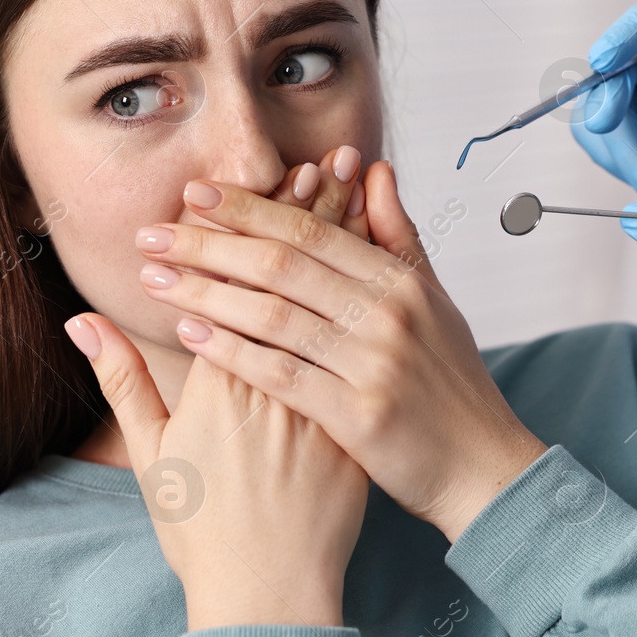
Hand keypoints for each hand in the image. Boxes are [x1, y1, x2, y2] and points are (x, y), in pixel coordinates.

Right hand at [63, 146, 373, 631]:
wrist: (269, 596)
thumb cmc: (201, 531)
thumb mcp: (150, 457)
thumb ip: (120, 382)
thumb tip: (80, 323)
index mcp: (220, 381)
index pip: (236, 282)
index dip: (254, 227)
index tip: (269, 179)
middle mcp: (274, 380)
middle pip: (293, 281)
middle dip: (308, 216)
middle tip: (325, 161)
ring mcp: (320, 400)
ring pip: (336, 308)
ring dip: (347, 245)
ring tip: (361, 194)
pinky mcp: (355, 423)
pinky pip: (366, 347)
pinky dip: (372, 301)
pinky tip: (386, 266)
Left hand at [135, 161, 548, 541]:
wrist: (484, 466)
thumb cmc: (451, 385)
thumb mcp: (434, 300)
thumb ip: (398, 234)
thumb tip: (374, 169)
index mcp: (399, 282)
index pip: (311, 231)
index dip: (249, 209)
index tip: (195, 194)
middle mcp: (387, 315)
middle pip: (281, 265)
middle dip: (209, 245)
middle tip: (152, 236)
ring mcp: (374, 364)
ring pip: (273, 315)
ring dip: (206, 293)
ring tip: (155, 280)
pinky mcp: (360, 415)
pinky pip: (281, 374)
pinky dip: (232, 351)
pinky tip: (190, 335)